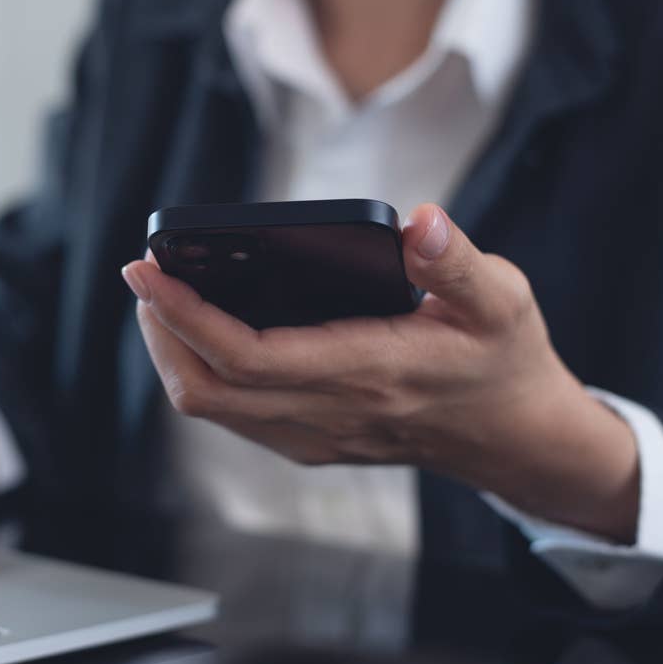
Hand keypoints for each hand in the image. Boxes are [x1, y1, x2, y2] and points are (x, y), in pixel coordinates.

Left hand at [122, 204, 639, 542]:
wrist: (517, 438)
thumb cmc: (504, 361)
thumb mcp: (499, 300)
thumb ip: (455, 261)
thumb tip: (420, 221)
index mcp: (367, 371)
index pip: (245, 354)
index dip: (183, 313)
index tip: (145, 268)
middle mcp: (329, 413)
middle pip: (206, 389)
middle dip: (159, 330)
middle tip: (145, 272)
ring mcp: (315, 435)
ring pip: (211, 407)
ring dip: (172, 352)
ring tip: (162, 294)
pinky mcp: (311, 442)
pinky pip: (233, 415)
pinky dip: (202, 372)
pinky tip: (205, 329)